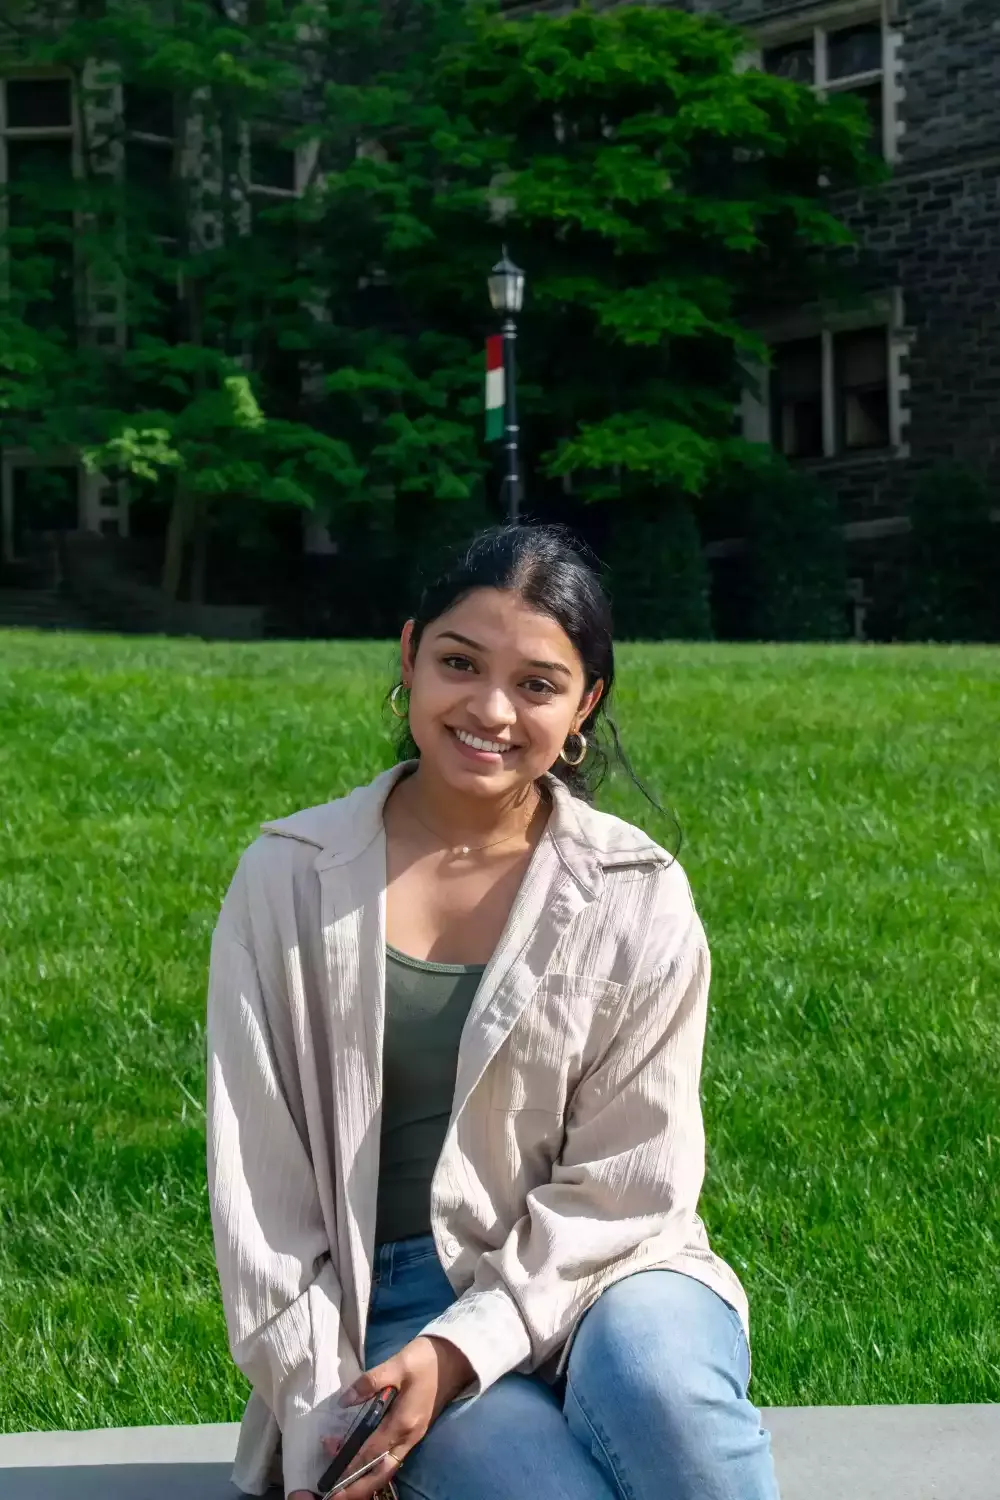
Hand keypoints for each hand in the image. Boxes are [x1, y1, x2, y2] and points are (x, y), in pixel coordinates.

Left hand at [319, 1335, 474, 1499]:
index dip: (349, 1461)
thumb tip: (344, 1401)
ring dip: (365, 1480)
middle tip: (335, 1495)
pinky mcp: (414, 1433)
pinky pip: (392, 1459)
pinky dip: (375, 1468)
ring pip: (387, 1469)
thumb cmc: (425, 1360)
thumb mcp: (397, 1364)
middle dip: (358, 1488)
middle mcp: (409, 1436)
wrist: (454, 1359)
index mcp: (404, 1422)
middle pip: (381, 1473)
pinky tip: (361, 1465)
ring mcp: (413, 1437)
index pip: (372, 1451)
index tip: (330, 1467)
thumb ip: (370, 1382)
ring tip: (343, 1484)